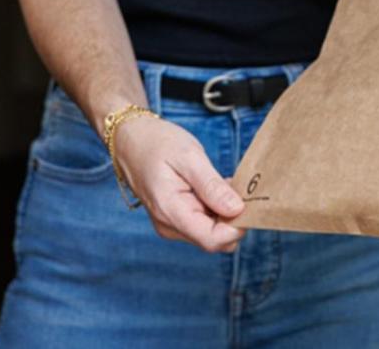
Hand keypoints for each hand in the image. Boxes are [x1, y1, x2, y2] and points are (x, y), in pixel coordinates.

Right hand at [114, 116, 245, 251]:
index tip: (248, 203)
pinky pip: (205, 223)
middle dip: (234, 219)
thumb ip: (212, 186)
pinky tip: (215, 188)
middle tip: (238, 188)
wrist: (130, 139)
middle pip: (216, 240)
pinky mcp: (177, 219)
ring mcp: (172, 225)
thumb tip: (237, 209)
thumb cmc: (157, 143)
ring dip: (226, 212)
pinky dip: (217, 209)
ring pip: (213, 233)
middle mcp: (170, 226)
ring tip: (222, 183)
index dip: (237, 227)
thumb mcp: (189, 157)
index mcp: (170, 211)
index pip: (212, 240)